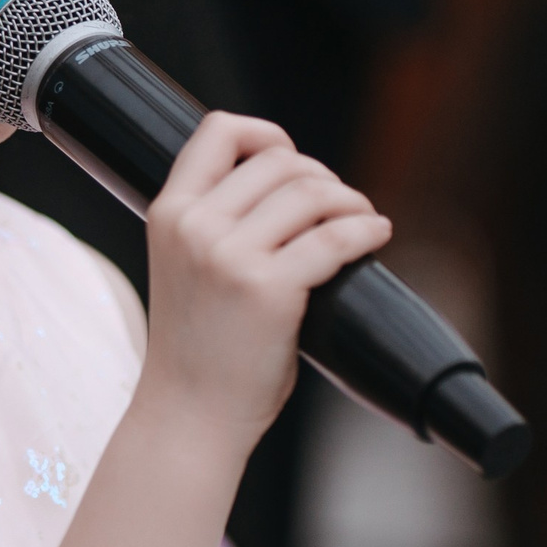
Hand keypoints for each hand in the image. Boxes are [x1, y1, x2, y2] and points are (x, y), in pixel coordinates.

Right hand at [138, 113, 390, 448]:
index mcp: (169, 213)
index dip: (265, 133)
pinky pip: (335, 238)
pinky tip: (376, 237)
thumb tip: (292, 188)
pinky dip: (367, 231)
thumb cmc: (196, 349)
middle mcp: (195, 225)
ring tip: (363, 222)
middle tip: (339, 207)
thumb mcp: (185, 266)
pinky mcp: (268, 289)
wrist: (188, 415)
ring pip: (312, 192)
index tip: (291, 157)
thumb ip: (217, 223)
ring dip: (350, 201)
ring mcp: (229, 256)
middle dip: (321, 177)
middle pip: (279, 161)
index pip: (218, 131)